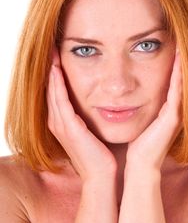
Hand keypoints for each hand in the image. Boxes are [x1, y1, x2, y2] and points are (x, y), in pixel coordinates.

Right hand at [47, 48, 116, 181]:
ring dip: (52, 71)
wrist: (102, 175)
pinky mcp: (69, 127)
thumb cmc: (100, 153)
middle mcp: (57, 122)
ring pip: (52, 90)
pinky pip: (60, 99)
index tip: (59, 55)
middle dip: (51, 67)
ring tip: (52, 52)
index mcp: (62, 122)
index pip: (56, 92)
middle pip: (50, 88)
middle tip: (52, 47)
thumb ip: (89, 116)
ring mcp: (60, 125)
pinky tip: (57, 68)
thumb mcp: (92, 131)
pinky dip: (57, 83)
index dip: (56, 73)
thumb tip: (98, 102)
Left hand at [126, 49, 182, 171]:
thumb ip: (135, 106)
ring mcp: (176, 112)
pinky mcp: (173, 117)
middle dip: (179, 60)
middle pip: (179, 80)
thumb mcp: (137, 120)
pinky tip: (178, 59)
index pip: (169, 81)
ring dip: (181, 63)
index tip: (168, 46)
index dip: (171, 65)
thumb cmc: (136, 144)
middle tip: (178, 38)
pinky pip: (177, 91)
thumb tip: (123, 95)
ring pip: (181, 82)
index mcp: (164, 108)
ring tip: (181, 43)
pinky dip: (179, 75)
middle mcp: (174, 109)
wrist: (140, 165)